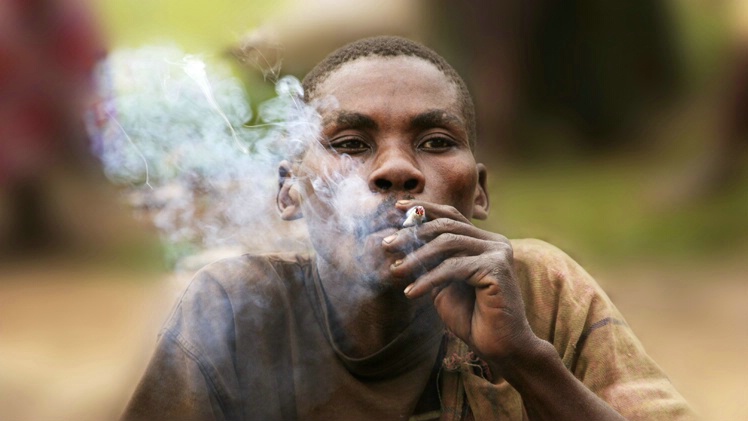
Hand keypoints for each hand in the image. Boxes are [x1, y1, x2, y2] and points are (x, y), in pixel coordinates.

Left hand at [382, 200, 536, 370]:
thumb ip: (430, 263)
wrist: (500, 348)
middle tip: (387, 245)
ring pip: (448, 242)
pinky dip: (429, 279)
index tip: (397, 208)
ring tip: (396, 271)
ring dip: (417, 256)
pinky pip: (454, 267)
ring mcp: (498, 252)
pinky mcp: (497, 267)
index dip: (424, 209)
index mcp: (483, 241)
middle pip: (447, 225)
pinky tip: (412, 293)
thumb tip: (400, 243)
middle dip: (413, 234)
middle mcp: (494, 241)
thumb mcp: (443, 285)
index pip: (452, 216)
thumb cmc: (472, 318)